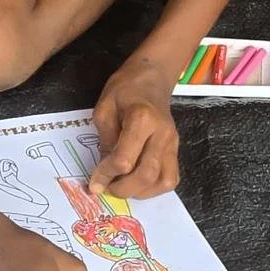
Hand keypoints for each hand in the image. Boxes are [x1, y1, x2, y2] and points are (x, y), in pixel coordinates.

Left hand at [90, 59, 179, 198]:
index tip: (93, 183)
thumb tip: (105, 171)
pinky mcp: (176, 150)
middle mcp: (162, 134)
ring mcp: (173, 143)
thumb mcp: (104, 109)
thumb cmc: (125, 89)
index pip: (124, 159)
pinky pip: (171, 178)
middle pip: (146, 175)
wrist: (152, 78)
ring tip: (123, 187)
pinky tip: (138, 184)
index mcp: (142, 119)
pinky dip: (154, 188)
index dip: (106, 175)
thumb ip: (105, 140)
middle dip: (123, 189)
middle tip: (107, 188)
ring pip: (164, 181)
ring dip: (141, 192)